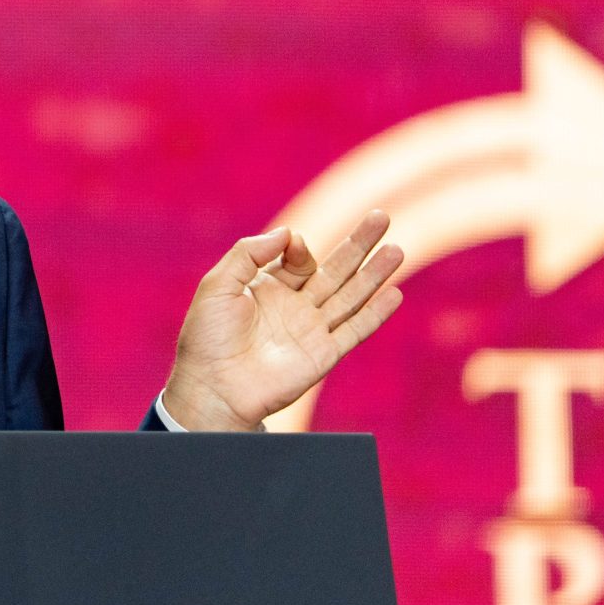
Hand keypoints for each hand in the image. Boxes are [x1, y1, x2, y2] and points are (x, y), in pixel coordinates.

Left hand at [163, 211, 403, 431]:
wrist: (213, 387)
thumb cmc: (207, 338)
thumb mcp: (218, 284)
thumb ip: (248, 253)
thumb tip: (289, 233)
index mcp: (268, 288)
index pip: (298, 258)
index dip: (299, 247)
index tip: (293, 243)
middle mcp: (294, 306)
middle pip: (335, 270)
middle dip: (357, 244)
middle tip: (381, 217)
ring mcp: (311, 330)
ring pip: (351, 295)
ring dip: (374, 273)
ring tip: (396, 249)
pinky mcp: (323, 354)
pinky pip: (354, 330)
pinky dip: (375, 314)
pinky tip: (394, 294)